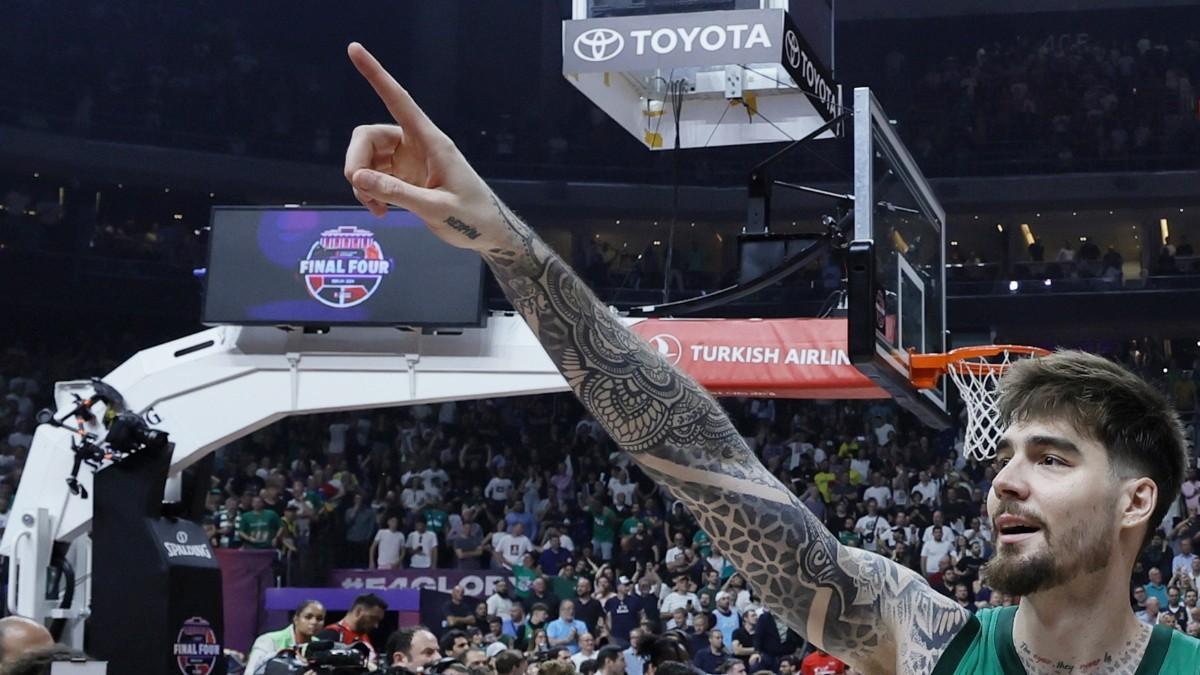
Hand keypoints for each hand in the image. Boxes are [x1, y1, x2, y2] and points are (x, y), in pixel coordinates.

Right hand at [343, 43, 510, 251]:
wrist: (489, 234)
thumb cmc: (473, 217)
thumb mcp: (436, 207)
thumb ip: (397, 193)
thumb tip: (356, 177)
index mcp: (430, 141)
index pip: (398, 100)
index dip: (376, 75)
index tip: (354, 49)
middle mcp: (416, 146)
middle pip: (369, 136)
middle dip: (356, 160)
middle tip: (358, 188)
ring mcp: (409, 163)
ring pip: (368, 159)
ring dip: (362, 183)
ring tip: (376, 209)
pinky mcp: (405, 180)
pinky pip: (374, 178)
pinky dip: (370, 193)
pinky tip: (380, 212)